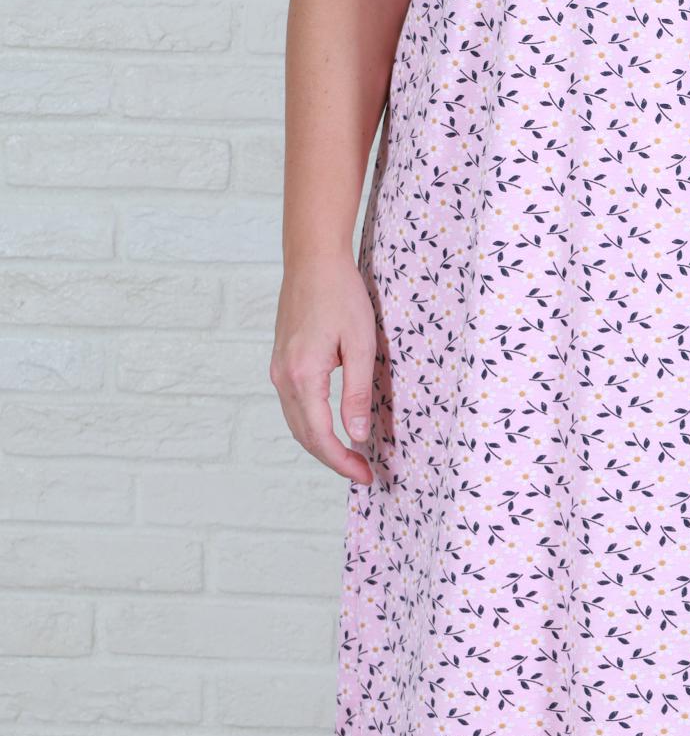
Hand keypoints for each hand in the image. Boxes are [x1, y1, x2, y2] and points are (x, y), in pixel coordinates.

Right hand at [270, 255, 377, 483]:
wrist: (312, 259)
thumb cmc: (341, 295)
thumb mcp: (360, 344)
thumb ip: (357, 392)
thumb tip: (356, 435)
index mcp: (303, 376)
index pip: (320, 436)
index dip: (343, 462)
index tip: (366, 476)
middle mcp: (283, 377)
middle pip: (304, 436)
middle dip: (333, 460)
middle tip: (363, 473)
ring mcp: (278, 369)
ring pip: (296, 422)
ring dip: (321, 444)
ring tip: (351, 456)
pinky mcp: (281, 361)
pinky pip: (294, 405)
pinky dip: (311, 424)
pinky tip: (332, 427)